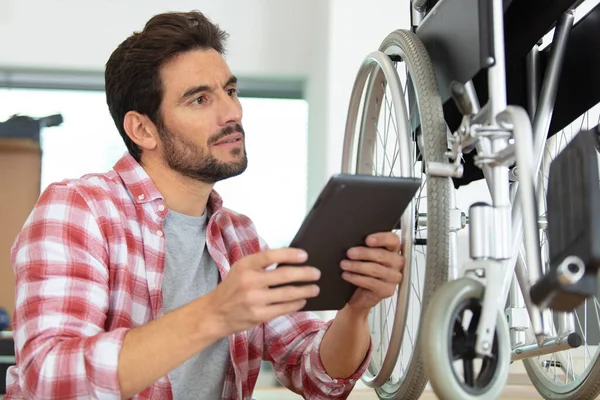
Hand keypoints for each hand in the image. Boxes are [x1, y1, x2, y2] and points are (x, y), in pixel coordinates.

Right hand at [206, 248, 320, 335]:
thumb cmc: (232, 288)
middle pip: (284, 275)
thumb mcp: (240, 270)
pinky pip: (283, 309)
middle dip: (304, 274)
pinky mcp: (258, 315)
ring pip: (287, 294)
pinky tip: (302, 301)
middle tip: (317, 273)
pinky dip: (296, 304)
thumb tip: (290, 261)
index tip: (305, 255)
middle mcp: (249, 281)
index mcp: (245, 265)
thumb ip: (260, 264)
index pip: (270, 255)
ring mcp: (254, 300)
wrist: (214, 314)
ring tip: (315, 288)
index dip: (289, 254)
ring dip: (305, 290)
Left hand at [341, 232, 404, 310]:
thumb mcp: (363, 256)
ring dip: (357, 266)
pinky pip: (372, 282)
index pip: (393, 240)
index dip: (381, 239)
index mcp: (392, 250)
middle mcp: (396, 263)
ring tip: (345, 264)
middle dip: (364, 253)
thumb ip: (364, 247)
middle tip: (350, 253)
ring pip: (376, 269)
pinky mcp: (387, 290)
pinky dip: (357, 278)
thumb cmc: (362, 271)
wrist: (359, 293)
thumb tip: (353, 241)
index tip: (367, 240)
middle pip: (383, 255)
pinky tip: (348, 275)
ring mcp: (393, 277)